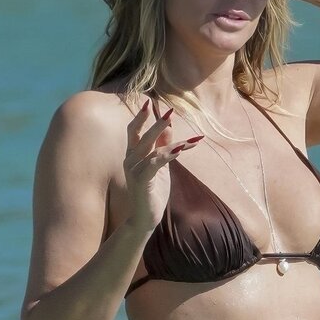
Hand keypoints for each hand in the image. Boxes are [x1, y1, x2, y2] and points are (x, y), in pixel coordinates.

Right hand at [121, 102, 200, 229]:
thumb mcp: (160, 165)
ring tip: (188, 138)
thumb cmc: (152, 190)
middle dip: (157, 123)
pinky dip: (167, 155)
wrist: (145, 216)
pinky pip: (154, 163)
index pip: (134, 130)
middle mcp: (130, 159)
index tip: (151, 102)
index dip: (142, 116)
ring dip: (171, 141)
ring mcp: (134, 169)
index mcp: (133, 154)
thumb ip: (162, 146)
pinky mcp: (141, 180)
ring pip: (151, 148)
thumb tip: (169, 126)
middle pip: (141, 135)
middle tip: (169, 110)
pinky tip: (180, 150)